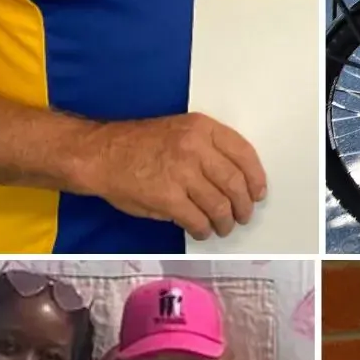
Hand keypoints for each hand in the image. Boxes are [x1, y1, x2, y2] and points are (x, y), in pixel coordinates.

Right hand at [79, 113, 266, 240]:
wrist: (100, 155)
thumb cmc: (138, 144)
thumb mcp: (179, 131)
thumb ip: (207, 149)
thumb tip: (234, 180)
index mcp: (201, 128)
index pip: (243, 153)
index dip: (256, 177)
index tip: (258, 192)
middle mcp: (195, 147)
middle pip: (235, 183)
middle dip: (243, 205)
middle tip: (242, 216)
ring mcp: (182, 173)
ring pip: (219, 206)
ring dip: (225, 222)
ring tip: (223, 227)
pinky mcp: (168, 198)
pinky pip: (198, 220)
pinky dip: (204, 230)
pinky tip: (201, 231)